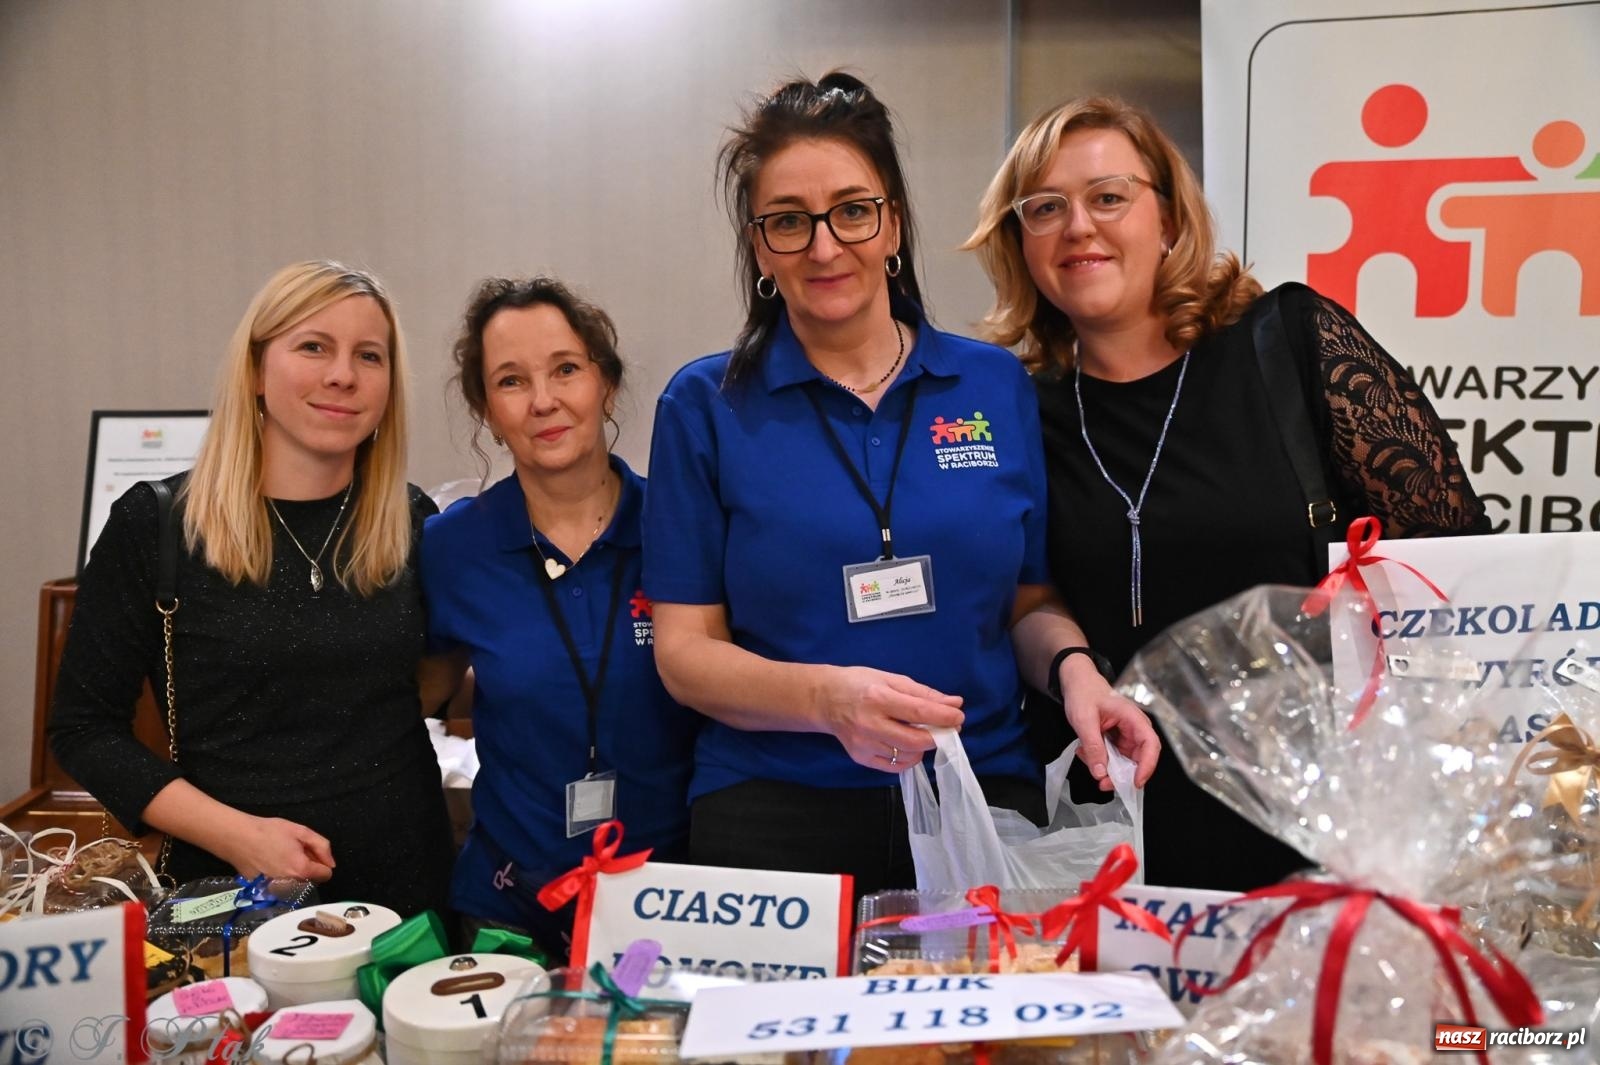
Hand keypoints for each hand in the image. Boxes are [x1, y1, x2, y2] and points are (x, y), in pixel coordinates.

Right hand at [226, 816, 335, 881]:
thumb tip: (331, 863)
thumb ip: (321, 846)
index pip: (326, 875)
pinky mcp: (261, 889)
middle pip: (309, 878)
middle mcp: (290, 883)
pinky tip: (268, 861)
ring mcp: (275, 888)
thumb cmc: (268, 831)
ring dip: (292, 871)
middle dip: (307, 866)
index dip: (322, 862)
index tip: (311, 853)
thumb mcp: (300, 831)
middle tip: (293, 849)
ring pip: (294, 882)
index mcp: (302, 869)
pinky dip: (277, 875)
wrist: (236, 837)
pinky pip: (278, 884)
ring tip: (279, 854)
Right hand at [819, 666, 964, 772]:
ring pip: (907, 756)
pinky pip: (894, 766)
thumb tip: (954, 703)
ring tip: (922, 734)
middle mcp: (869, 724)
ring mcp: (863, 744)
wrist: (824, 699)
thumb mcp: (891, 679)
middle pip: (915, 740)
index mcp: (878, 698)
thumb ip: (923, 693)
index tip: (959, 716)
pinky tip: (906, 745)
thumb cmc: (859, 684)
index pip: (918, 712)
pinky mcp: (860, 757)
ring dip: (923, 747)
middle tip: (947, 729)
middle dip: (938, 736)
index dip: (944, 717)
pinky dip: (908, 758)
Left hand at [1057, 656, 1159, 790]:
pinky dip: (1100, 760)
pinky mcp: (1117, 741)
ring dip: (1107, 768)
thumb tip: (1100, 772)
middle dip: (1122, 775)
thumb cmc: (1084, 693)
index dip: (1147, 766)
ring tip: (1086, 756)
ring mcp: (1127, 736)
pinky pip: (1114, 759)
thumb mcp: (1084, 720)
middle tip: (1103, 782)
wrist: (1077, 683)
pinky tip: (1085, 752)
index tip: (1135, 782)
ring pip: (1125, 763)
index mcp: (1133, 718)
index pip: (1151, 745)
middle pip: (1139, 759)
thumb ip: (1093, 746)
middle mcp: (1135, 728)